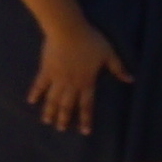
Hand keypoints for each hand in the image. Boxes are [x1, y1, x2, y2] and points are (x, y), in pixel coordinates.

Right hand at [25, 11, 123, 129]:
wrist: (68, 30)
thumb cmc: (90, 40)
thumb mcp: (108, 54)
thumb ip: (118, 68)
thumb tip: (131, 80)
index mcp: (87, 81)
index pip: (87, 104)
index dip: (86, 118)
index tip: (85, 131)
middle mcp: (71, 84)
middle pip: (67, 105)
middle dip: (64, 118)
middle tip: (61, 129)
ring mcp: (57, 78)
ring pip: (53, 99)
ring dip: (50, 111)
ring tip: (46, 121)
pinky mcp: (46, 70)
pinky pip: (39, 85)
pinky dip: (35, 93)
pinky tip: (31, 101)